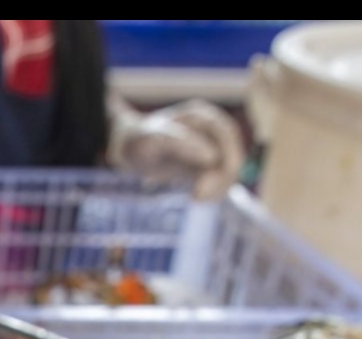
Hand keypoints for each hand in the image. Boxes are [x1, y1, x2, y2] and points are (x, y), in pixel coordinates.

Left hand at [108, 99, 243, 200]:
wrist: (129, 150)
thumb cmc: (140, 140)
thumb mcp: (156, 140)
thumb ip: (183, 144)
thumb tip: (212, 157)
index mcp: (203, 117)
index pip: (228, 136)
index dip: (227, 159)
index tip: (209, 182)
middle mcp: (211, 131)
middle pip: (233, 154)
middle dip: (222, 177)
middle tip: (200, 196)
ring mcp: (210, 148)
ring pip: (228, 169)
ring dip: (219, 187)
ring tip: (196, 198)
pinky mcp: (205, 165)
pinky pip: (219, 179)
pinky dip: (213, 191)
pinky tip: (197, 198)